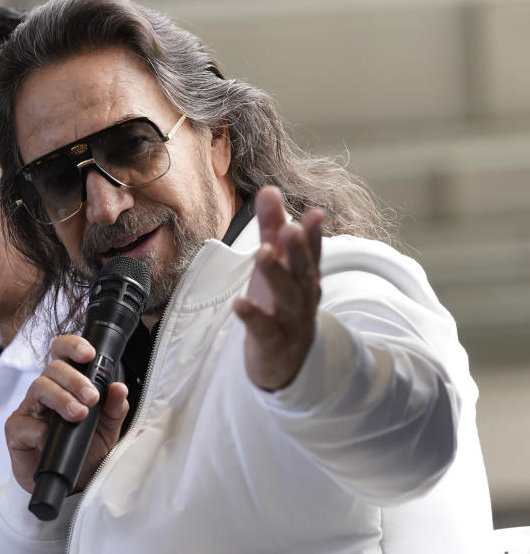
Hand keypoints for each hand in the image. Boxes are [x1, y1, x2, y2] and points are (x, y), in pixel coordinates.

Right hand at [5, 334, 129, 493]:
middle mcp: (46, 392)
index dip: (72, 346)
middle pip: (53, 368)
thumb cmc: (85, 451)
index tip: (89, 354)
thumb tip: (119, 388)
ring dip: (61, 398)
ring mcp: (30, 409)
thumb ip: (114, 409)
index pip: (63, 353)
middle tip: (91, 398)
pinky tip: (50, 437)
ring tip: (78, 414)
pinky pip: (24, 422)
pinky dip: (40, 429)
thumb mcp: (107, 430)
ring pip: (39, 387)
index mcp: (66, 384)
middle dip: (74, 380)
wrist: (71, 485)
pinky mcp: (16, 430)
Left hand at [234, 186, 323, 390]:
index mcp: (304, 277)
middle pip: (303, 272)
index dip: (314, 235)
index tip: (314, 214)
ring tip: (262, 253)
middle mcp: (303, 298)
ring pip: (288, 299)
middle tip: (290, 228)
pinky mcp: (274, 344)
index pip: (312, 253)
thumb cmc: (279, 306)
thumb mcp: (275, 265)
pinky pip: (264, 330)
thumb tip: (269, 189)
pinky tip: (239, 302)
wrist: (285, 364)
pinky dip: (253, 317)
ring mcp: (291, 323)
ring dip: (276, 276)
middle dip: (298, 250)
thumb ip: (271, 228)